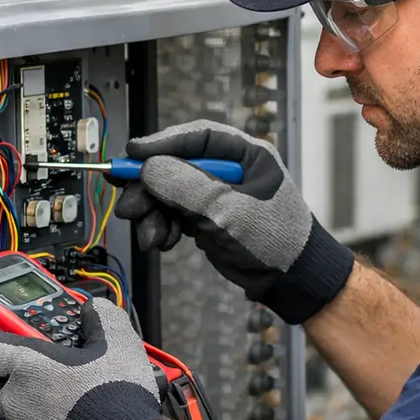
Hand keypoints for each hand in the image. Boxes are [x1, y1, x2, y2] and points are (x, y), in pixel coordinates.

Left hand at [0, 298, 164, 419]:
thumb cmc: (116, 401)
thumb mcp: (118, 343)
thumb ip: (101, 317)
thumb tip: (95, 310)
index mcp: (28, 367)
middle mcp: (17, 399)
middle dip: (11, 373)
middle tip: (40, 368)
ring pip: (15, 413)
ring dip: (32, 405)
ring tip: (66, 401)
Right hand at [112, 119, 353, 324]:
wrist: (290, 280)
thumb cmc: (276, 240)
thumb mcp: (229, 211)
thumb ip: (187, 186)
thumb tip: (149, 168)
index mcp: (244, 154)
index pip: (196, 138)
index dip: (160, 144)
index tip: (132, 154)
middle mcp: (228, 170)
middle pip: (174, 166)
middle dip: (149, 188)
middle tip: (129, 206)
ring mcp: (215, 194)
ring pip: (168, 192)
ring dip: (152, 213)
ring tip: (150, 236)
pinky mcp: (206, 216)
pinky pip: (173, 213)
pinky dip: (162, 227)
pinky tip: (163, 241)